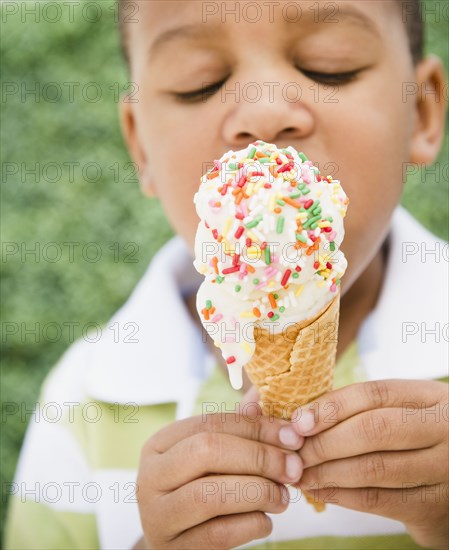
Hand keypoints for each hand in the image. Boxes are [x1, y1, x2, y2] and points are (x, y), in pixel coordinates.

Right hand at [136, 409, 303, 548]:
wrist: (177, 543)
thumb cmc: (201, 488)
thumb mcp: (213, 455)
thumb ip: (238, 427)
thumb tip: (264, 393)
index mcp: (160, 444)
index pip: (210, 423)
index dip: (256, 427)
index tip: (292, 436)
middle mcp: (150, 477)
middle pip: (208, 451)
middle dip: (258, 457)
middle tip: (293, 467)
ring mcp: (157, 516)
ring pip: (212, 494)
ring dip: (259, 492)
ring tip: (283, 496)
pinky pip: (219, 534)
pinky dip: (253, 524)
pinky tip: (266, 519)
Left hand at [291, 380, 448, 548]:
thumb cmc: (417, 439)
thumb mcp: (405, 411)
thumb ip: (365, 409)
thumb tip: (302, 417)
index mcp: (431, 398)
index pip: (373, 394)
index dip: (331, 406)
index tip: (299, 421)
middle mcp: (442, 430)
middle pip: (372, 430)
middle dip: (324, 442)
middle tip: (294, 450)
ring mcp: (443, 469)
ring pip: (372, 468)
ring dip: (327, 471)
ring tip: (299, 472)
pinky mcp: (433, 507)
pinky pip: (378, 500)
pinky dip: (341, 495)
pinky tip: (320, 490)